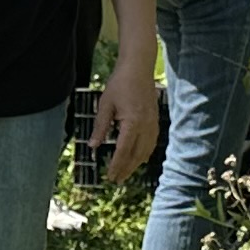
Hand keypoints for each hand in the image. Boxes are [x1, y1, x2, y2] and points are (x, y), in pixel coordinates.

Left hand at [93, 66, 163, 189]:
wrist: (138, 68)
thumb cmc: (120, 84)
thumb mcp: (105, 105)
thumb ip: (100, 127)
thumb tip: (93, 146)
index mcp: (132, 123)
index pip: (123, 151)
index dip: (116, 166)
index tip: (110, 176)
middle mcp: (145, 126)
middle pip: (136, 155)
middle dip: (126, 169)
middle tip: (116, 180)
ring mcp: (153, 124)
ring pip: (146, 151)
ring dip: (136, 164)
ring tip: (126, 172)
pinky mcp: (155, 120)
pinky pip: (152, 142)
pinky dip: (145, 153)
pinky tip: (140, 158)